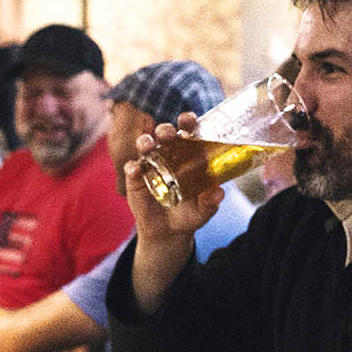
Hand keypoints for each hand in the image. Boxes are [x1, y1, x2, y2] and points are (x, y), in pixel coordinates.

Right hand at [121, 113, 222, 239]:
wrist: (169, 233)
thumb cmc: (190, 214)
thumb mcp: (203, 210)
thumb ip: (210, 202)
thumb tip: (219, 192)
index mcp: (188, 154)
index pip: (188, 132)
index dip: (188, 122)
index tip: (189, 119)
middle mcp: (168, 154)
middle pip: (165, 134)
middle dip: (165, 130)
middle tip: (169, 134)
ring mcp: (150, 164)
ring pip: (145, 145)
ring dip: (145, 142)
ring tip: (148, 146)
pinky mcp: (135, 179)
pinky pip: (131, 168)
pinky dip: (132, 168)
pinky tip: (135, 170)